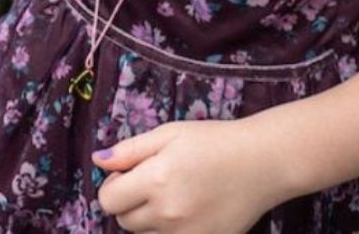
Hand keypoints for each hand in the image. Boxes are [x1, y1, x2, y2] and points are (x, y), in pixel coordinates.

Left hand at [93, 119, 283, 232]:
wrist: (260, 163)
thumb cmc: (211, 141)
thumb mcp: (166, 134)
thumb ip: (129, 150)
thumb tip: (98, 161)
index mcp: (155, 181)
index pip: (108, 200)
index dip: (111, 186)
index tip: (126, 174)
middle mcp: (168, 214)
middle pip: (124, 221)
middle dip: (127, 202)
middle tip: (148, 182)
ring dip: (147, 218)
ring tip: (170, 194)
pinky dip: (169, 230)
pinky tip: (185, 210)